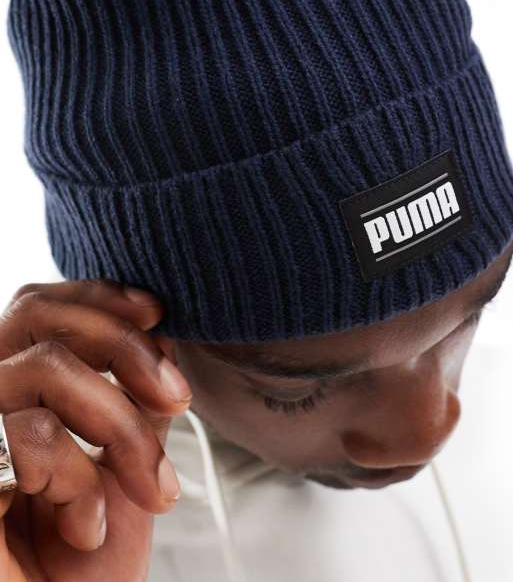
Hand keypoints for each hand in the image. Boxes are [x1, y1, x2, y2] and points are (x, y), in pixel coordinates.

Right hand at [0, 279, 192, 580]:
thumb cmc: (83, 565)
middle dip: (123, 345)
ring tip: (149, 490)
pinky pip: (27, 434)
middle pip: (36, 312)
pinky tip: (84, 528)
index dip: (100, 296)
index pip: (44, 306)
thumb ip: (136, 400)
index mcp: (17, 392)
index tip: (158, 314)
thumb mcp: (127, 466)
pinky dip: (78, 481)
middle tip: (176, 396)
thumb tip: (162, 336)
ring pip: (44, 367)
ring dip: (120, 427)